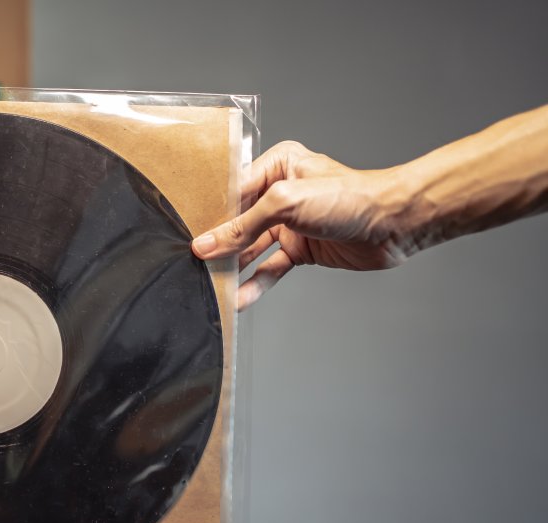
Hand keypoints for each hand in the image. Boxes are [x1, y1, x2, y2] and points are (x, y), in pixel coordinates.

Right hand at [192, 141, 419, 309]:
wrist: (394, 225)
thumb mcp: (285, 203)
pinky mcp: (301, 250)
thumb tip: (207, 245)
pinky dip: (254, 284)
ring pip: (252, 248)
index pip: (232, 191)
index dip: (210, 214)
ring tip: (210, 285)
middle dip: (219, 244)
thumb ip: (243, 226)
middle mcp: (282, 193)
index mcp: (277, 165)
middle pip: (239, 221)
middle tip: (193, 263)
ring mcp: (291, 224)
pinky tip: (237, 298)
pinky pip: (270, 268)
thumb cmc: (349, 198)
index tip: (187, 234)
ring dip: (233, 267)